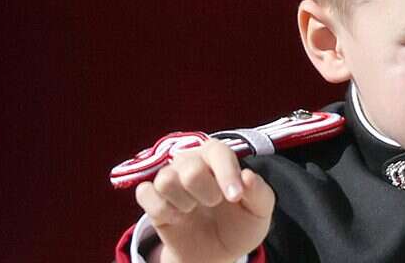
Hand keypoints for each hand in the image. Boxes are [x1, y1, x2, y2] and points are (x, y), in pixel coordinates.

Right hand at [134, 139, 274, 262]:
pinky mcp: (151, 198)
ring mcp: (169, 179)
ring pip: (165, 179)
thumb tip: (247, 177)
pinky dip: (161, 210)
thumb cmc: (239, 225)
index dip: (227, 173)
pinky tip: (175, 218)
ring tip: (192, 209)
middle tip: (214, 203)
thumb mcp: (259, 212)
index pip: (217, 151)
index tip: (235, 197)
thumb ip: (259, 193)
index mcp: (218, 158)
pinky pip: (145, 194)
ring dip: (183, 202)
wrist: (215, 254)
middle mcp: (191, 162)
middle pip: (190, 168)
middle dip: (206, 192)